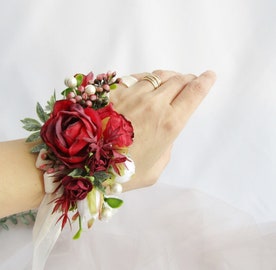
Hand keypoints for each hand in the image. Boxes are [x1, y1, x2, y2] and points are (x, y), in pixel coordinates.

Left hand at [110, 70, 215, 189]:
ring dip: (168, 76)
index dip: (204, 82)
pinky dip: (145, 78)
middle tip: (188, 80)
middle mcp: (154, 104)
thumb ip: (165, 147)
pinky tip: (145, 83)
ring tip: (169, 80)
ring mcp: (132, 94)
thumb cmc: (120, 173)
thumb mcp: (154, 170)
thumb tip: (164, 132)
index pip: (194, 93)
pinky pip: (135, 77)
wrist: (82, 163)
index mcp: (169, 124)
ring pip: (157, 76)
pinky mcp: (113, 90)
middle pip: (178, 80)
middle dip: (187, 79)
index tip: (209, 76)